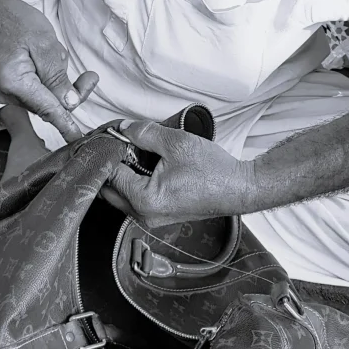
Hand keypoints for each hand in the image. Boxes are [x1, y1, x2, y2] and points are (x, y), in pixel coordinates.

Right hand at [0, 0, 98, 141]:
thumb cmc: (14, 21)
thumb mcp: (44, 44)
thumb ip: (57, 77)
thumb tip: (70, 104)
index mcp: (13, 82)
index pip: (47, 109)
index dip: (66, 124)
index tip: (77, 139)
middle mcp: (6, 93)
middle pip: (49, 105)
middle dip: (69, 91)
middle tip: (89, 77)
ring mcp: (6, 93)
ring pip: (45, 98)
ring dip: (57, 79)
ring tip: (51, 52)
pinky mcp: (9, 89)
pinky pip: (37, 92)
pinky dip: (47, 78)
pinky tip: (44, 58)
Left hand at [100, 120, 255, 226]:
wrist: (238, 188)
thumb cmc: (213, 171)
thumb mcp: (176, 142)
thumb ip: (144, 133)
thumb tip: (123, 129)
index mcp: (144, 199)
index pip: (110, 176)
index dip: (110, 154)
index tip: (113, 139)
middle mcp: (144, 215)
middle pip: (110, 191)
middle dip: (112, 168)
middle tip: (121, 147)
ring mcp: (151, 219)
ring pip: (121, 198)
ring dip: (122, 177)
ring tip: (135, 156)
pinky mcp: (159, 217)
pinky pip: (135, 201)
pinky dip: (134, 185)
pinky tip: (145, 168)